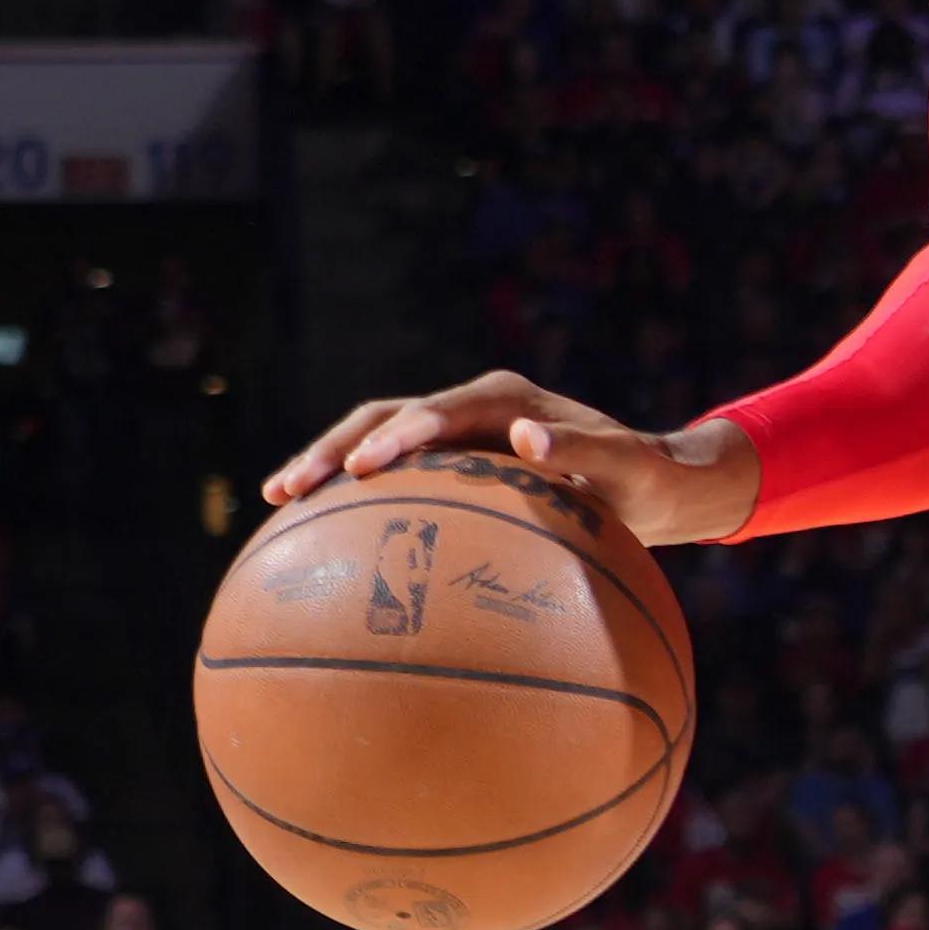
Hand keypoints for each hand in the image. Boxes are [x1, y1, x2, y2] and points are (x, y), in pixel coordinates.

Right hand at [264, 371, 759, 548]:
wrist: (651, 484)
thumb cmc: (642, 480)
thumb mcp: (625, 468)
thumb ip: (581, 453)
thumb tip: (528, 438)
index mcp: (505, 399)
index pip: (435, 412)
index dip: (396, 436)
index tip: (361, 467)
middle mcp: (472, 407)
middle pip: (384, 416)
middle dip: (333, 448)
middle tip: (289, 488)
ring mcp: (457, 432)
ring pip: (374, 437)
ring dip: (327, 463)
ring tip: (277, 498)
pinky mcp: (451, 460)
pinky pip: (394, 471)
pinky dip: (353, 491)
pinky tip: (314, 530)